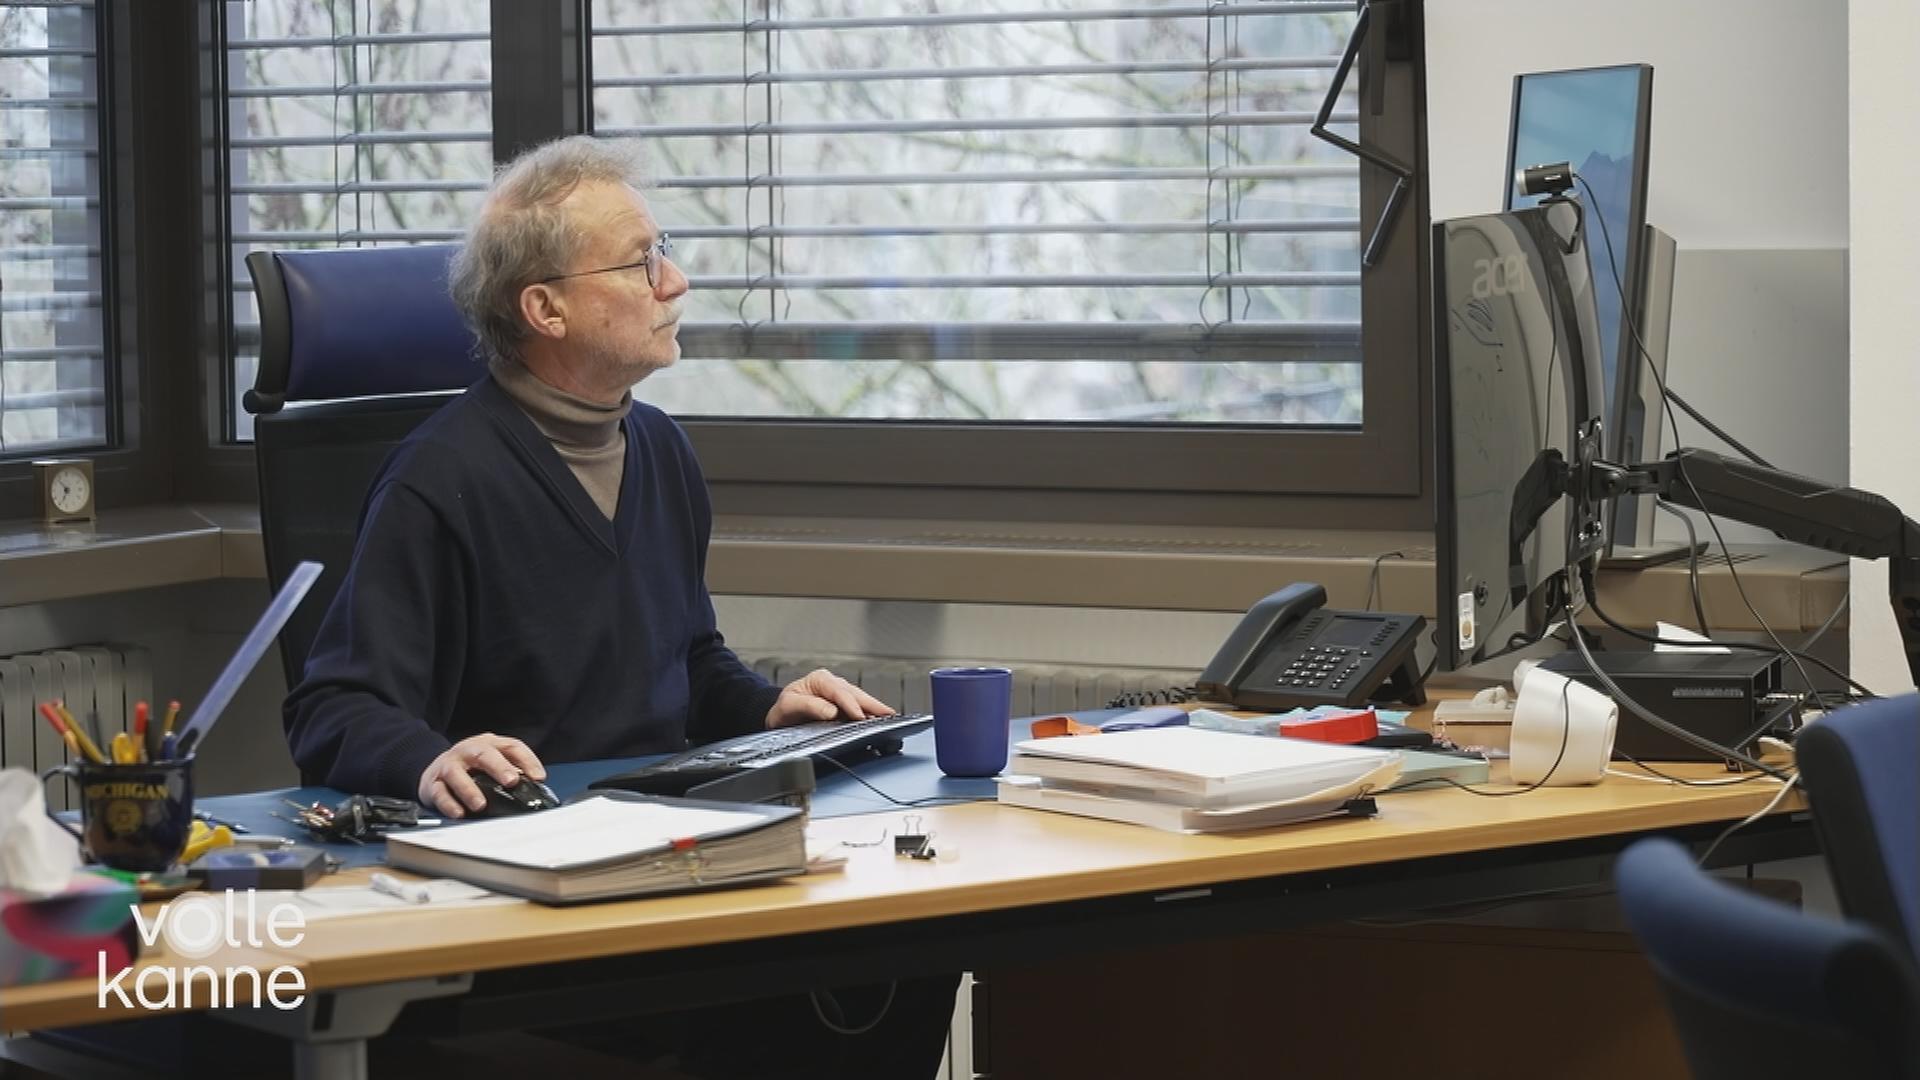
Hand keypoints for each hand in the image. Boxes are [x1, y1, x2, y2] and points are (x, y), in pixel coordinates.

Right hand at [418, 734, 546, 817]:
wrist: (436, 768)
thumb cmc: (472, 767)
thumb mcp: (493, 762)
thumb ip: (512, 771)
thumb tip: (533, 789)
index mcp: (489, 744)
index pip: (512, 747)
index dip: (527, 761)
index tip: (538, 778)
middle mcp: (468, 751)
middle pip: (483, 754)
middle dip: (499, 767)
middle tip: (511, 781)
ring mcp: (449, 765)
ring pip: (456, 773)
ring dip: (469, 789)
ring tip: (480, 805)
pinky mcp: (433, 783)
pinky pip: (439, 793)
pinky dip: (449, 804)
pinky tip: (459, 813)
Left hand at [766, 668, 893, 728]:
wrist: (778, 715)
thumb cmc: (783, 710)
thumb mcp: (789, 706)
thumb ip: (810, 707)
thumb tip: (832, 712)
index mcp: (819, 680)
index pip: (839, 692)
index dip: (851, 704)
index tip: (860, 716)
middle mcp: (831, 684)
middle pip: (855, 693)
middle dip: (872, 704)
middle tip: (887, 714)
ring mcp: (838, 693)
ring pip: (859, 699)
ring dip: (874, 708)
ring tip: (888, 716)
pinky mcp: (841, 704)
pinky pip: (857, 707)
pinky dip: (869, 713)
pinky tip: (878, 719)